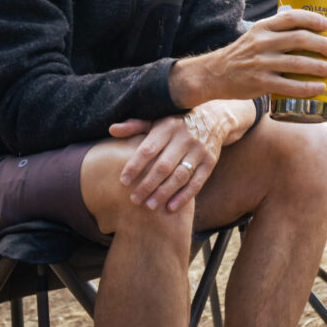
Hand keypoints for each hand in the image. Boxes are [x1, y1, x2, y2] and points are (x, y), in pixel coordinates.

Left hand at [108, 100, 251, 211]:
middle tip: (134, 199)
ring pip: (180, 176)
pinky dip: (184, 196)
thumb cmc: (177, 123)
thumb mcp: (158, 120)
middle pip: (163, 166)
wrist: (214, 119)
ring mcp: (199, 150)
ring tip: (149, 206)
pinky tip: (171, 208)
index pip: (148, 149)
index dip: (134, 166)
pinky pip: (197, 182)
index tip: (123, 181)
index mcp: (168, 126)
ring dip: (164, 193)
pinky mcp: (210, 161)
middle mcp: (185, 137)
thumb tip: (112, 129)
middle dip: (147, 185)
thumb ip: (136, 126)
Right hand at [169, 8, 326, 107]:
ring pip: (299, 63)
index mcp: (263, 27)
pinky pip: (290, 85)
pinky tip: (319, 87)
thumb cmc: (243, 53)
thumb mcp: (256, 35)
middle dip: (323, 44)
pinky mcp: (261, 83)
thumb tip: (310, 30)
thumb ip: (277, 31)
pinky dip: (308, 87)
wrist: (215, 74)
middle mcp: (262, 43)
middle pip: (300, 39)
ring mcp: (261, 63)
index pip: (292, 17)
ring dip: (320, 66)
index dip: (313, 19)